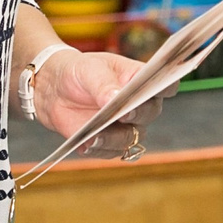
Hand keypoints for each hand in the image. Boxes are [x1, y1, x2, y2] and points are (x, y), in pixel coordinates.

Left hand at [30, 49, 166, 156]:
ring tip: (94, 136)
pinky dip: (98, 149)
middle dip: (136, 113)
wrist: (56, 89)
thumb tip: (115, 98)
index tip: (157, 88)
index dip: (166, 86)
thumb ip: (103, 84)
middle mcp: (140, 105)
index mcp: (141, 80)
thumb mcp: (89, 70)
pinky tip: (86, 144)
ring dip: (113, 138)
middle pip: (150, 112)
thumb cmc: (79, 72)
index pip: (165, 84)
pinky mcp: (110, 142)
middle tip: (122, 113)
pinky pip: (110, 151)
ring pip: (130, 138)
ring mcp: (127, 126)